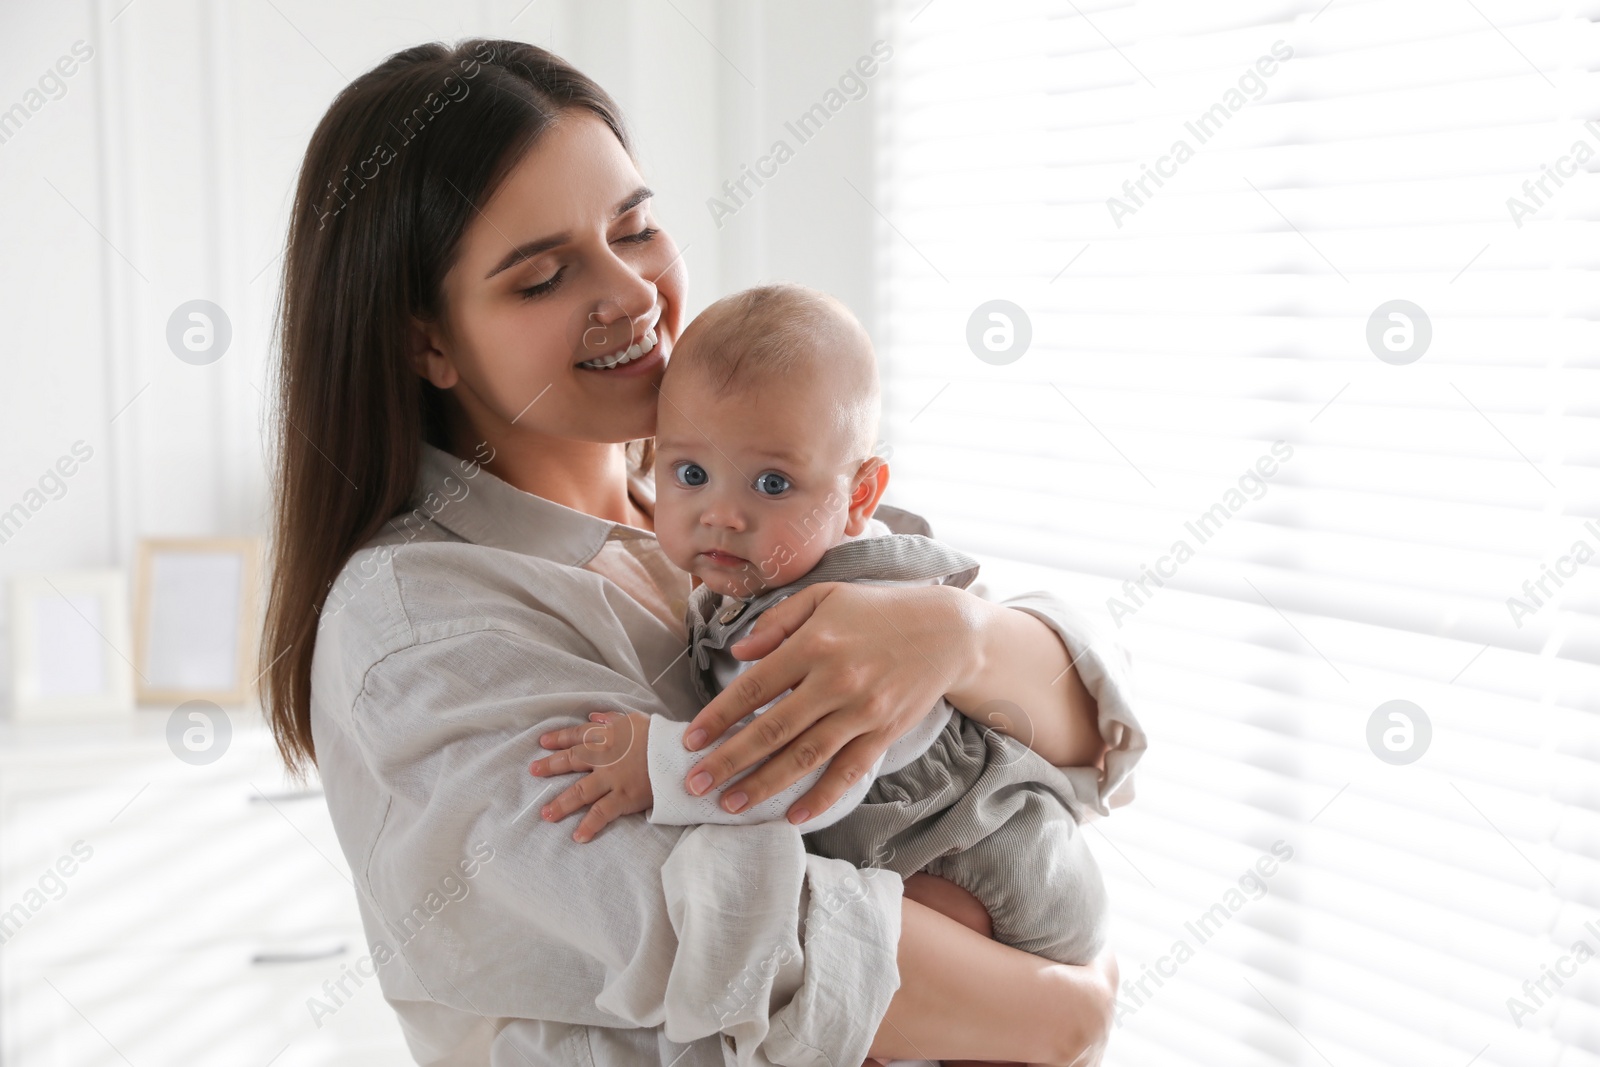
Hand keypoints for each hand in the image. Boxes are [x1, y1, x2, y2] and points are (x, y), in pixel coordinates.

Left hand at [529, 710, 652, 841]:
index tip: (543, 742)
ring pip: (580, 791)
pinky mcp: (624, 797)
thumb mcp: (637, 721)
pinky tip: (577, 836)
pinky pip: (601, 813)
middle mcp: (605, 756)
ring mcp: (612, 778)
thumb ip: (613, 719)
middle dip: (550, 766)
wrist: (682, 753)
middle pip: (572, 760)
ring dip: (562, 803)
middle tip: (533, 771)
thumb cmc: (662, 736)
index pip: (578, 735)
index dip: (559, 738)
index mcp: (609, 735)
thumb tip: (594, 715)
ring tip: (546, 814)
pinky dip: (589, 825)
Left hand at [681, 582, 977, 823]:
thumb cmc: (877, 610)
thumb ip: (777, 622)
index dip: (718, 717)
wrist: (947, 631)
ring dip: (764, 784)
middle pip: (773, 729)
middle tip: (694, 784)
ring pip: (805, 756)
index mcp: (814, 644)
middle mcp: (836, 681)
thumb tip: (738, 652)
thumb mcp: (824, 596)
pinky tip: (794, 816)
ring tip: (730, 805)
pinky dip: (822, 797)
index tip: (689, 741)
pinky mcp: (885, 733)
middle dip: (729, 760)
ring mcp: (862, 711)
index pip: (754, 687)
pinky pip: (848, 771)